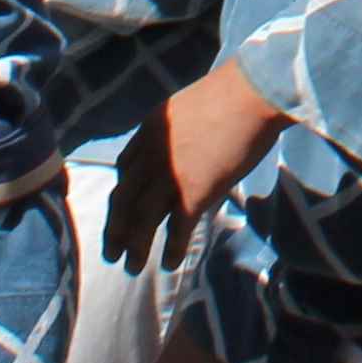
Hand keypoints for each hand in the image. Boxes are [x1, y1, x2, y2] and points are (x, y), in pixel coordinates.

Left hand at [105, 65, 285, 266]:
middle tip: (110, 251)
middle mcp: (152, 155)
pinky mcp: (194, 192)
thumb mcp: (189, 107)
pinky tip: (169, 264)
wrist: (251, 94)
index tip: (121, 207)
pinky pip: (176, 229)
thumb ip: (179, 130)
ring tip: (131, 268)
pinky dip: (170, 249)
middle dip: (114, 228)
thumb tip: (186, 145)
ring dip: (134, 247)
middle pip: (122, 198)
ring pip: (141, 219)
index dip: (120, 191)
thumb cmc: (232, 94)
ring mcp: (171, 175)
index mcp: (151, 129)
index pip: (123, 166)